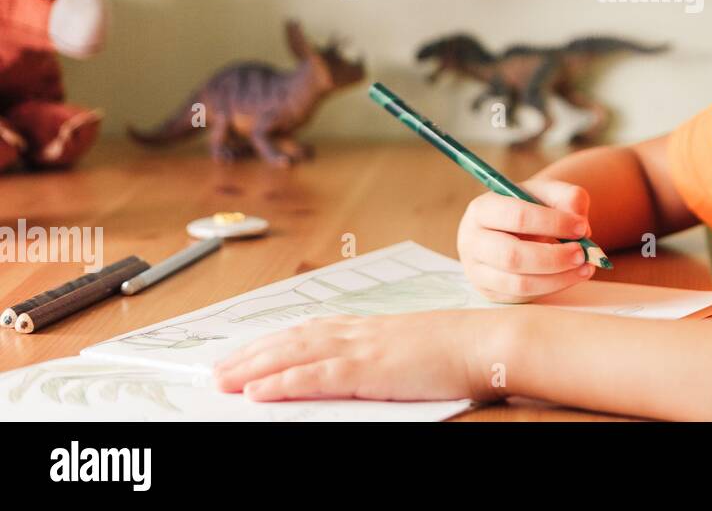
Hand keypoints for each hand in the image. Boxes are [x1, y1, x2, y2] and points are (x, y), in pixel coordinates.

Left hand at [211, 310, 506, 402]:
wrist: (487, 341)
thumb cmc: (461, 349)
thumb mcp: (414, 349)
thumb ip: (383, 356)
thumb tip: (359, 372)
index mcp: (371, 327)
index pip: (310, 330)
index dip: (274, 340)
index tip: (248, 350)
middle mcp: (360, 331)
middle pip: (292, 339)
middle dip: (252, 354)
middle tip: (218, 370)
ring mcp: (364, 348)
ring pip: (295, 354)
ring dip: (255, 367)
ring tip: (223, 381)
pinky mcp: (370, 369)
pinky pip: (317, 376)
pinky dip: (284, 382)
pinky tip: (259, 391)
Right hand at [456, 179, 596, 302]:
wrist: (516, 229)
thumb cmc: (533, 209)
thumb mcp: (549, 194)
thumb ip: (568, 197)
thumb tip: (580, 221)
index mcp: (482, 209)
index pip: (517, 216)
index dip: (553, 223)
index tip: (581, 227)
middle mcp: (472, 241)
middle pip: (512, 256)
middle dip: (554, 257)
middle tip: (582, 252)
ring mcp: (477, 272)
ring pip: (519, 283)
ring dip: (557, 277)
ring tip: (584, 266)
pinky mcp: (490, 293)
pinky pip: (523, 297)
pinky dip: (552, 288)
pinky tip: (572, 276)